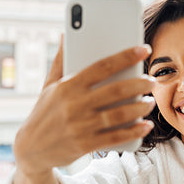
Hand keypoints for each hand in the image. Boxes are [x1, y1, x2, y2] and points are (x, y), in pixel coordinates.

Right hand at [14, 38, 155, 177]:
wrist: (31, 149)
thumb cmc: (44, 112)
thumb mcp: (49, 85)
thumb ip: (61, 60)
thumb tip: (66, 34)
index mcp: (67, 86)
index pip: (102, 66)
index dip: (125, 56)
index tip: (144, 48)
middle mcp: (74, 105)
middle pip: (115, 90)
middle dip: (139, 84)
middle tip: (152, 81)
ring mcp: (80, 126)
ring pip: (118, 115)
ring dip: (140, 108)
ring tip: (150, 102)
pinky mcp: (84, 145)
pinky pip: (115, 137)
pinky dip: (133, 131)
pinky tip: (145, 126)